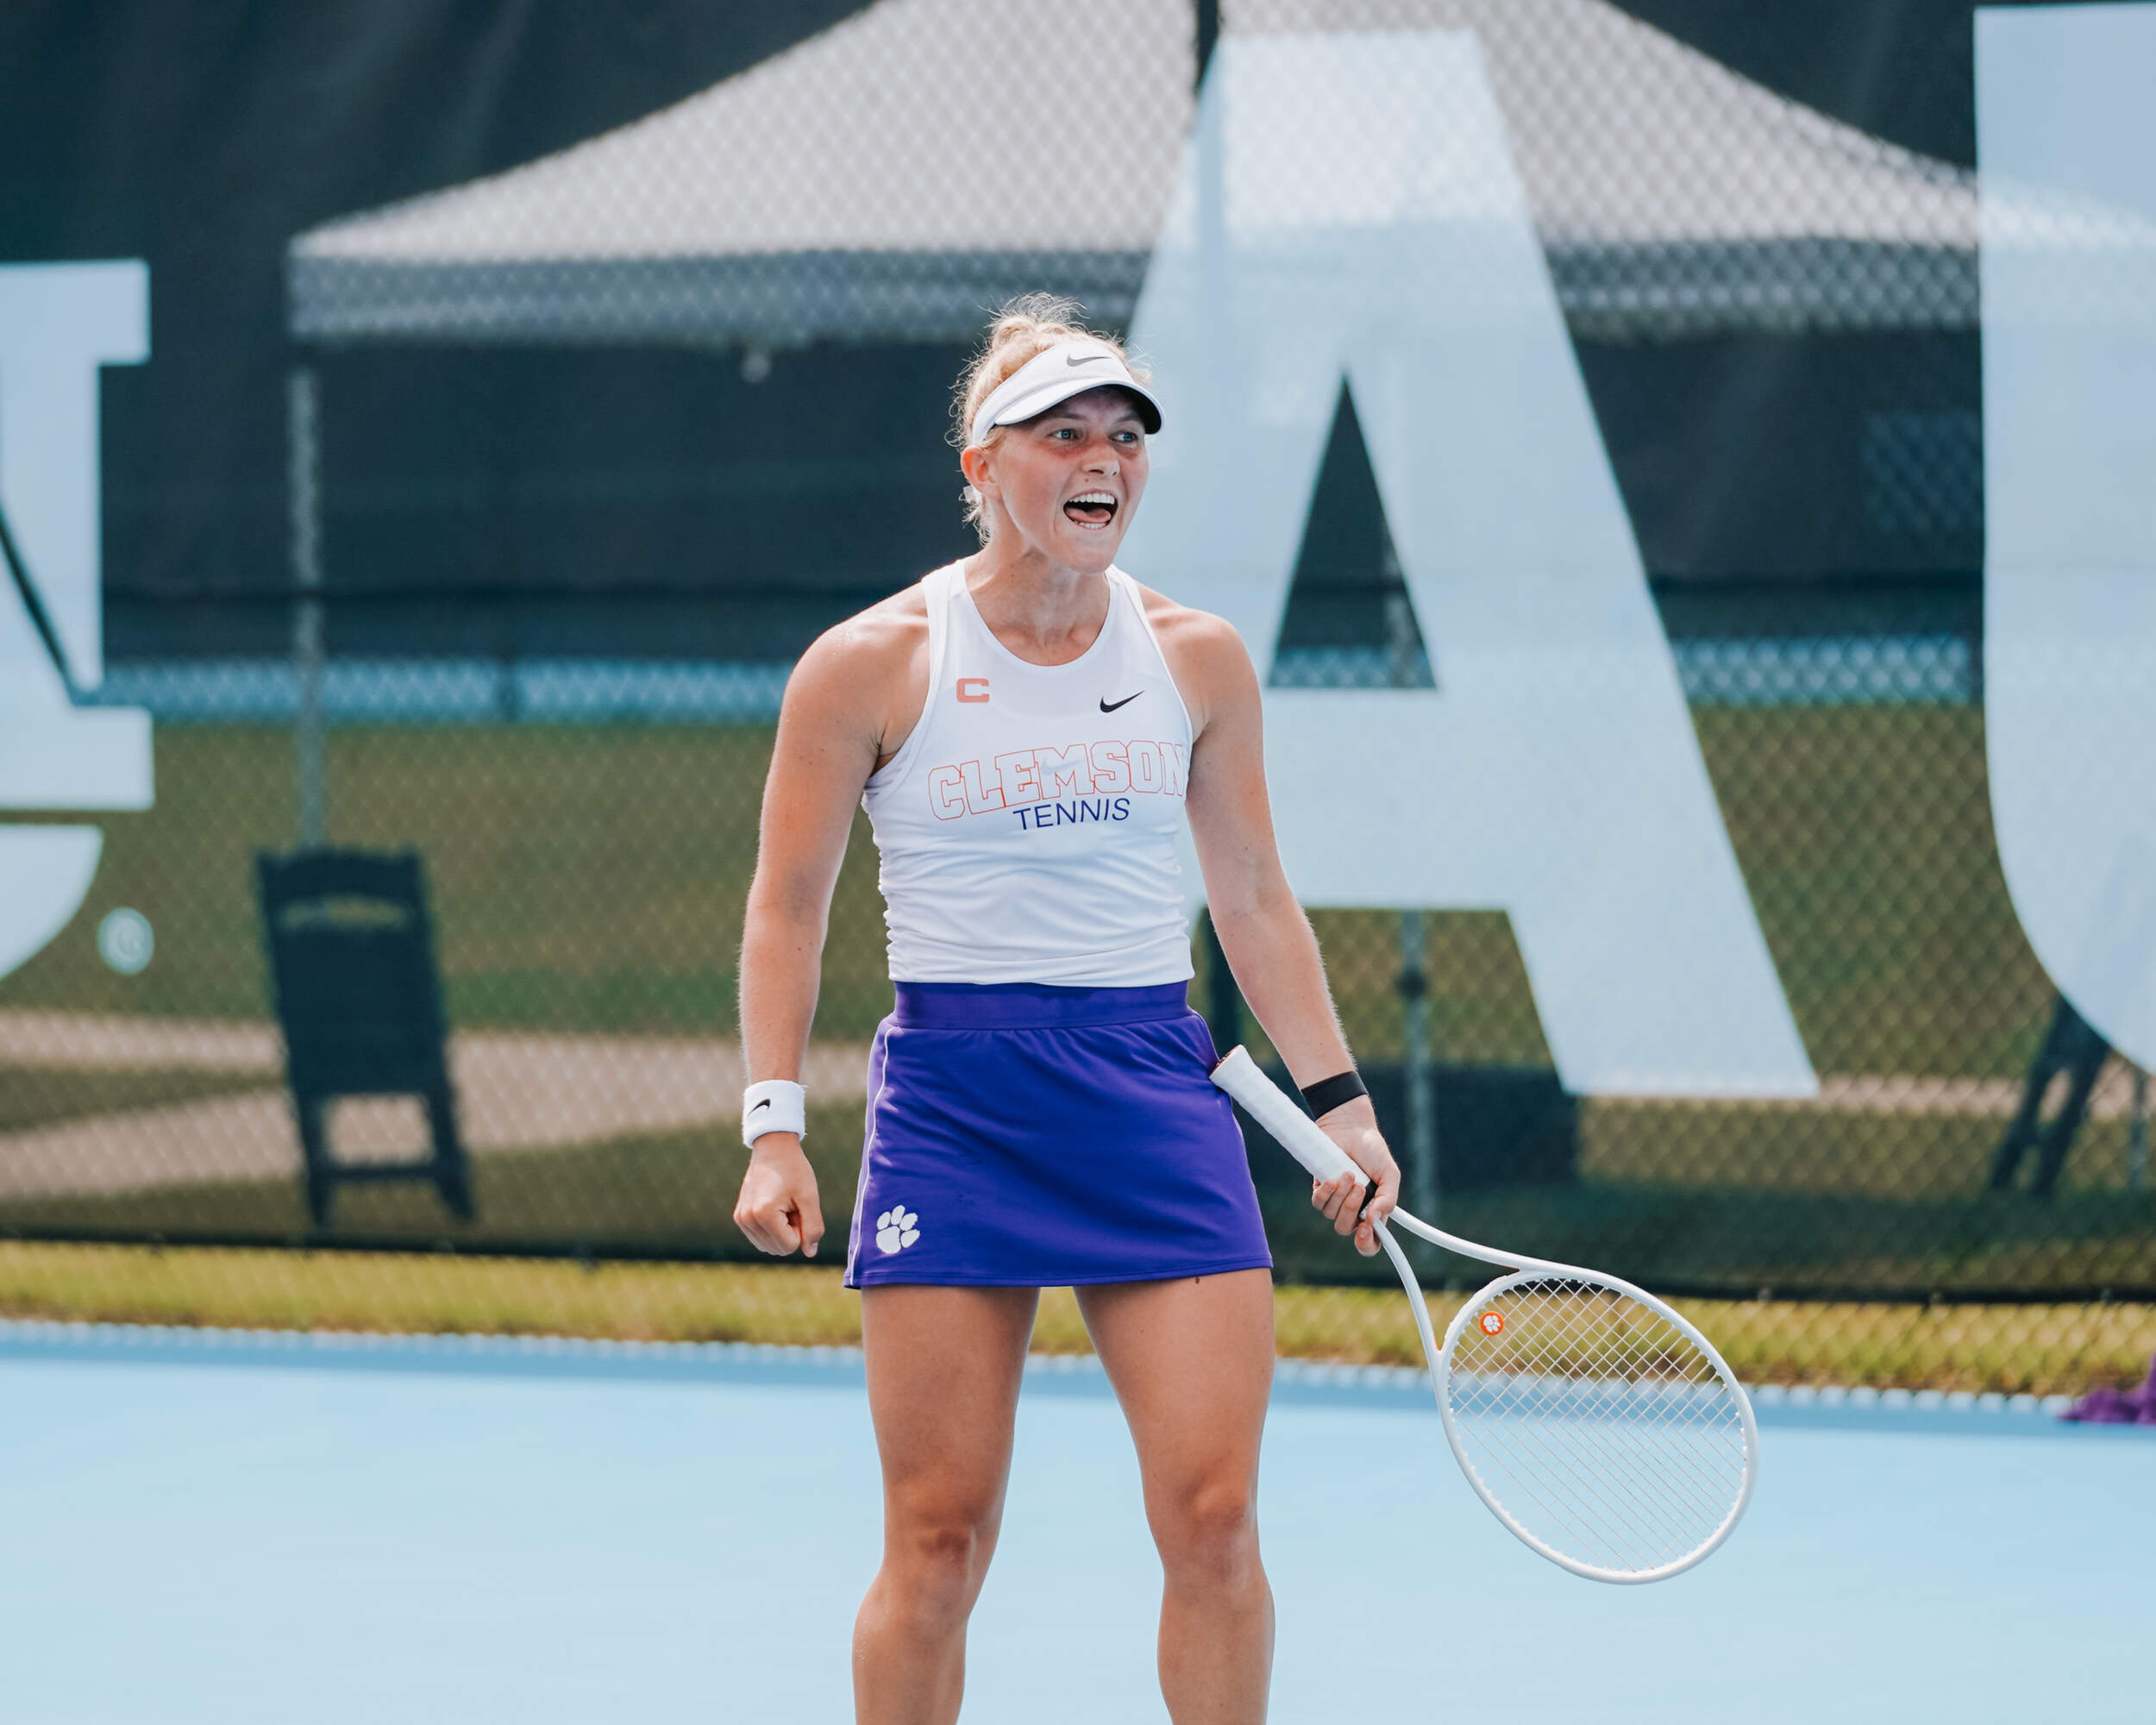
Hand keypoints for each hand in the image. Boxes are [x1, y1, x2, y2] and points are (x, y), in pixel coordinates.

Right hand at [733, 1134, 825, 1257]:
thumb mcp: (809, 1197)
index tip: (798, 1206)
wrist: (773, 1148)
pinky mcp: (739, 1217)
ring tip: (783, 1204)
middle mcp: (747, 1219)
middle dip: (791, 1231)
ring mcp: (741, 1219)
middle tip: (791, 1205)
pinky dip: (772, 1229)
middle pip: (779, 1249)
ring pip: (769, 1247)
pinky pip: (761, 1239)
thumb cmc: (794, 1170)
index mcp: (764, 1214)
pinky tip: (774, 1207)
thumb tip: (810, 1253)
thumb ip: (813, 1227)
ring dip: (782, 1231)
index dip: (801, 1229)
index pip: (790, 1246)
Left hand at [1308, 1098, 1397, 1256]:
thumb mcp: (1390, 1175)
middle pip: (1346, 1229)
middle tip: (1359, 1187)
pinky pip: (1318, 1202)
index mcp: (1374, 1211)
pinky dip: (1325, 1192)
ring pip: (1331, 1215)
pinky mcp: (1321, 1189)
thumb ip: (1388, 1199)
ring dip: (1340, 1195)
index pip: (1370, 1242)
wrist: (1350, 1128)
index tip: (1365, 1230)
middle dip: (1351, 1210)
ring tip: (1348, 1173)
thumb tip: (1374, 1220)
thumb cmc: (1372, 1151)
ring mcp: (1335, 1201)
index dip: (1366, 1244)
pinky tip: (1332, 1178)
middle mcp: (1354, 1210)